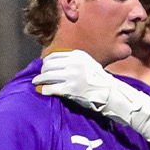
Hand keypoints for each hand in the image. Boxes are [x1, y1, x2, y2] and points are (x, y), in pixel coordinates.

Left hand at [34, 50, 149, 140]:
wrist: (112, 94)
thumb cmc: (101, 81)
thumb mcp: (89, 65)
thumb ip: (75, 62)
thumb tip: (58, 62)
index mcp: (78, 55)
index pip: (55, 55)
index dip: (47, 61)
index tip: (44, 66)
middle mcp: (74, 63)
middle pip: (49, 65)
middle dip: (42, 71)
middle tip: (38, 77)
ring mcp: (72, 76)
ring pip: (48, 76)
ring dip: (40, 80)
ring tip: (37, 84)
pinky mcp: (70, 89)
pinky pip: (51, 88)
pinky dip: (45, 90)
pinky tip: (42, 92)